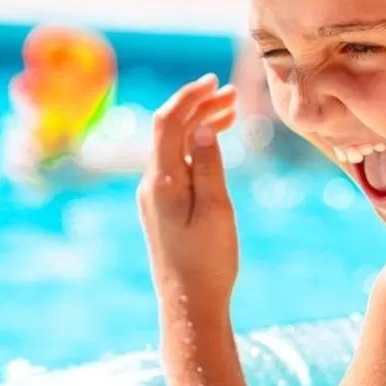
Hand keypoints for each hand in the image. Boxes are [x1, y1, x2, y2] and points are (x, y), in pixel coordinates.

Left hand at [138, 74, 238, 312]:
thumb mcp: (215, 209)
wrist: (189, 305)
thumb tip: (202, 127)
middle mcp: (152, 184)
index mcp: (162, 182)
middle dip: (199, 106)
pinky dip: (196, 144)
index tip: (213, 81)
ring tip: (231, 111)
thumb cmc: (208, 260)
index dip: (189, 97)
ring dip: (200, 124)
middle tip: (233, 95)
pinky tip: (216, 140)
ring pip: (175, 145)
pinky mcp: (164, 205)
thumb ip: (208, 165)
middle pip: (171, 130)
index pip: (168, 124)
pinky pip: (177, 162)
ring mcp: (156, 195)